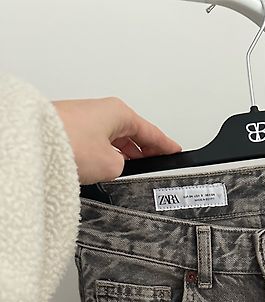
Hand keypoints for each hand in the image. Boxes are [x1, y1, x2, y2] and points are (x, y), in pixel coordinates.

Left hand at [51, 96, 182, 184]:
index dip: (166, 145)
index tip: (176, 151)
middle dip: (144, 151)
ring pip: (113, 140)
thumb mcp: (112, 165)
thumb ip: (123, 168)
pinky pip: (97, 143)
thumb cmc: (69, 143)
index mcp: (119, 113)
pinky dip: (106, 155)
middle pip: (132, 134)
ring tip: (130, 172)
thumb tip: (117, 168)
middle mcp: (102, 112)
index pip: (151, 132)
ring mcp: (85, 120)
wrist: (34, 142)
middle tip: (156, 165)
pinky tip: (106, 169)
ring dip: (123, 155)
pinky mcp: (71, 130)